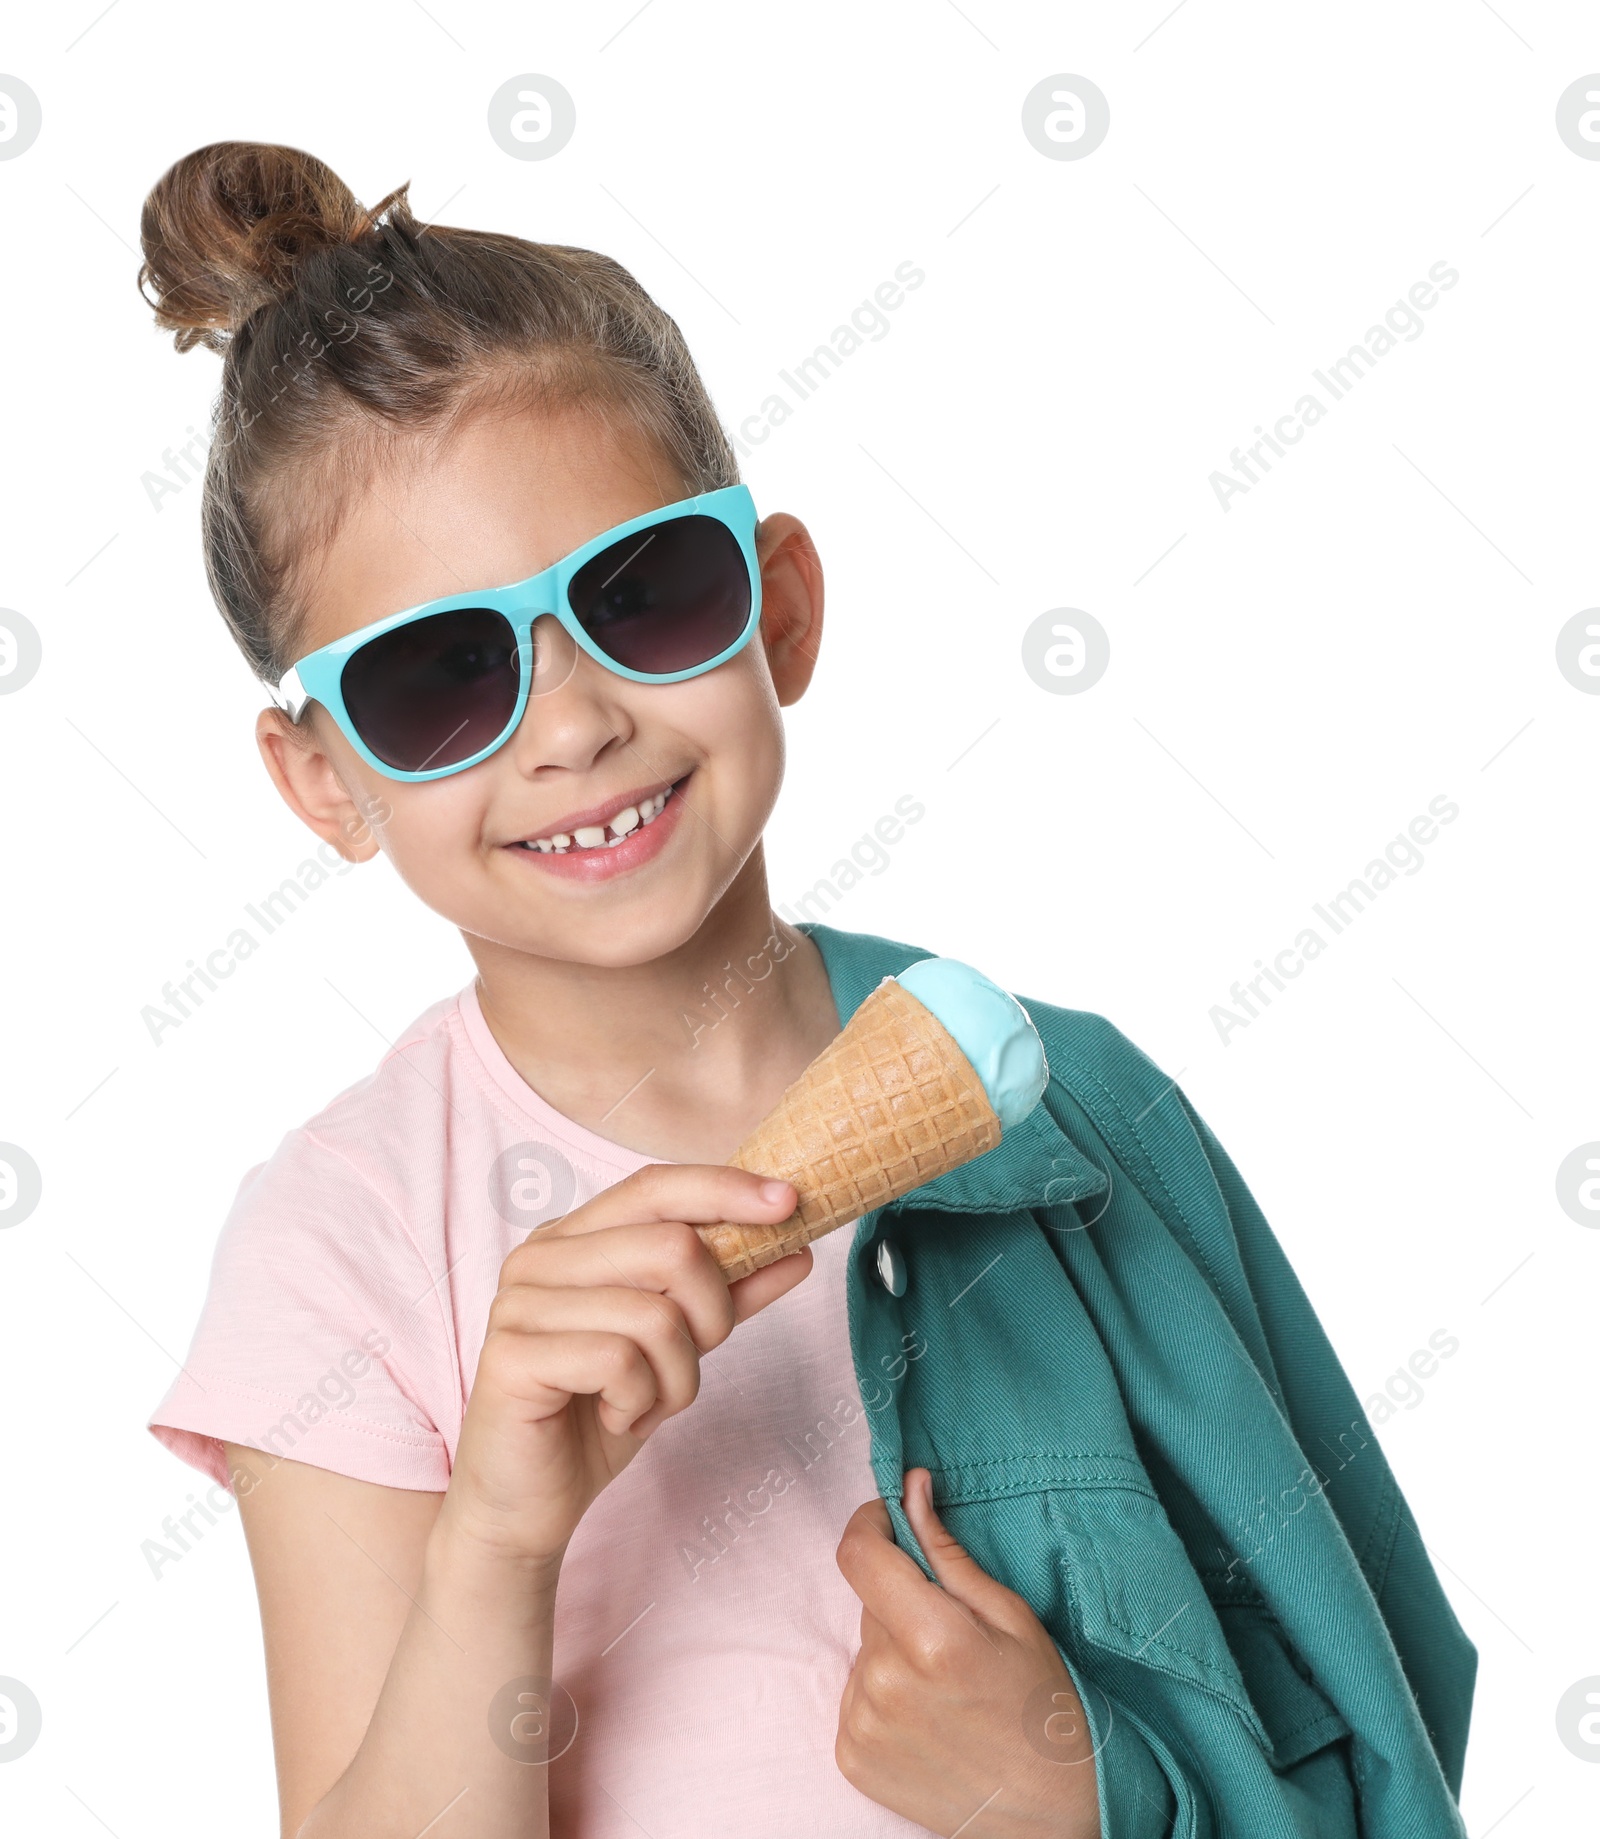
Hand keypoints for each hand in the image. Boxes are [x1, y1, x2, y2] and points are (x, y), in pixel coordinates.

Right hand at [438, 1165, 811, 1571]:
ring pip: (654, 1313)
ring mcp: (519, 1304)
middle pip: (671, 1246)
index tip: (789, 1202)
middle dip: (711, 1316)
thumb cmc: (596, 1415)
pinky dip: (640, 1402)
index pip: (656, 1186)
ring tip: (647, 1403)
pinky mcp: (512, 1357)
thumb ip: (727, 1293)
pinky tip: (616, 1418)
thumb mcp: (676, 1346)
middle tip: (691, 1362)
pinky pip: (619, 1361)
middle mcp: (540, 1257)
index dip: (726, 1188)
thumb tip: (797, 1248)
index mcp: (573, 1237)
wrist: (527, 1505)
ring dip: (678, 1376)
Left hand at [834, 1468, 1101, 1836]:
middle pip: (869, 1602)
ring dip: (893, 1649)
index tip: (892, 1519)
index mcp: (931, 1639)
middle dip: (902, 1598)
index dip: (872, 1523)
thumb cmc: (1042, 1706)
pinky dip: (883, 1692)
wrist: (1052, 1812)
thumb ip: (945, 1550)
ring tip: (945, 1683)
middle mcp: (886, 1683)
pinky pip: (855, 1693)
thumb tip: (910, 1488)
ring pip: (863, 1648)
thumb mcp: (1009, 1614)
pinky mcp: (851, 1757)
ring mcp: (864, 1725)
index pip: (858, 1554)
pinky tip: (927, 1715)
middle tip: (953, 1630)